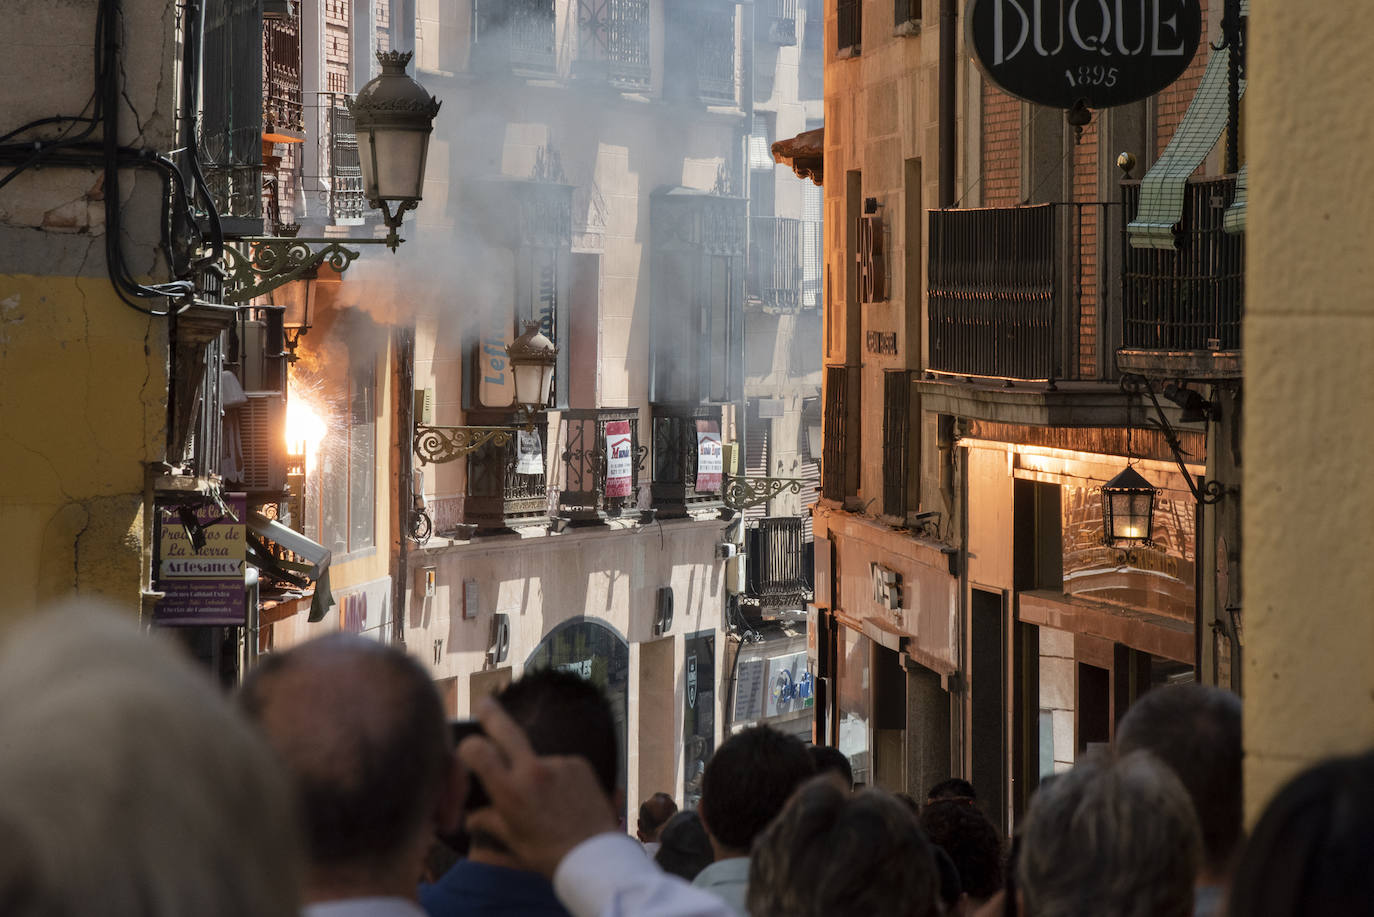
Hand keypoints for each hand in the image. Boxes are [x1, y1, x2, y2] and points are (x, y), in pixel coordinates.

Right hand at [458, 696, 619, 877]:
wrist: (596, 856)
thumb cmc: (549, 855)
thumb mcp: (513, 842)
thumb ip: (490, 822)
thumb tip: (471, 818)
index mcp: (511, 792)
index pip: (478, 752)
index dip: (469, 746)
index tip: (468, 745)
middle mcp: (533, 772)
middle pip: (507, 730)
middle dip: (492, 714)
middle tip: (484, 701)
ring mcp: (559, 764)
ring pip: (538, 759)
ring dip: (538, 774)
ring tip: (552, 805)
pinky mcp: (579, 763)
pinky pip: (560, 766)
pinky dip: (559, 778)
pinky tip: (567, 801)